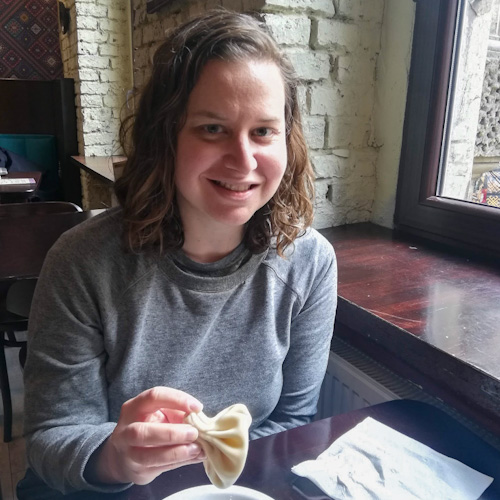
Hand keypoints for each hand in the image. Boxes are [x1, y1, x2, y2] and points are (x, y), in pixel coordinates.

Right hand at [85, 387, 205, 484]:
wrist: (123, 455)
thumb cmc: (150, 427)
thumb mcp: (160, 414)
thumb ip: (178, 414)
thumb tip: (202, 421)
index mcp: (134, 407)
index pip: (154, 397)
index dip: (177, 400)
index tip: (197, 408)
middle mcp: (126, 430)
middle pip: (143, 432)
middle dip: (172, 433)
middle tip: (194, 433)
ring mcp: (128, 453)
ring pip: (148, 456)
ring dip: (176, 453)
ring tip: (197, 449)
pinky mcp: (137, 471)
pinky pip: (159, 468)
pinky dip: (179, 462)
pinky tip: (194, 457)